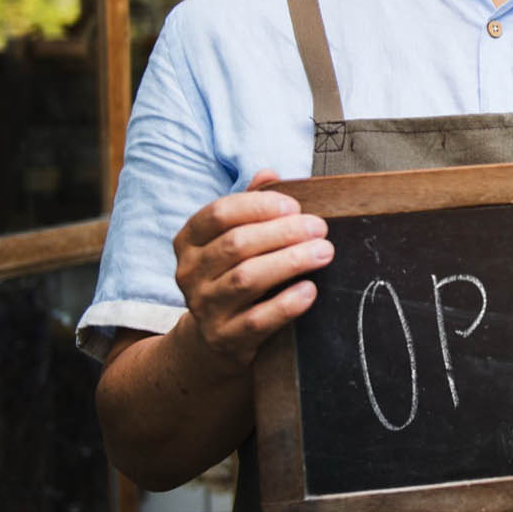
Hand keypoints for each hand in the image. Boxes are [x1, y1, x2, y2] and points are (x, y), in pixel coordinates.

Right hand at [171, 169, 331, 371]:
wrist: (215, 338)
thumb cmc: (233, 276)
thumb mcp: (233, 240)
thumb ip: (250, 207)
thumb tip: (269, 173)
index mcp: (188, 241)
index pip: (218, 214)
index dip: (258, 206)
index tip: (294, 206)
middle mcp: (188, 273)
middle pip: (236, 245)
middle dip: (283, 233)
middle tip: (320, 228)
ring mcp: (204, 307)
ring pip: (246, 279)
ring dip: (290, 262)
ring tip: (324, 252)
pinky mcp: (224, 338)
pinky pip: (257, 320)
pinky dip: (286, 303)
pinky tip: (310, 290)